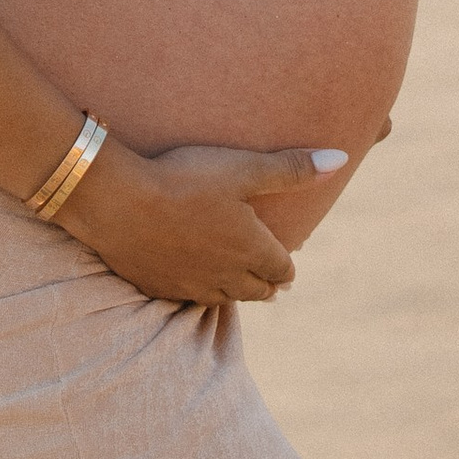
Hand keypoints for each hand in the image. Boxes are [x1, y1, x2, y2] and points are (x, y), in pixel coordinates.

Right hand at [59, 137, 344, 307]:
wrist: (119, 202)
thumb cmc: (185, 179)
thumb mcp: (243, 168)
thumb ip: (291, 168)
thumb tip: (340, 160)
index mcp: (252, 249)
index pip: (282, 269)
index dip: (287, 265)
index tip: (287, 261)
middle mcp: (227, 275)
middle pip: (259, 290)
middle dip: (268, 282)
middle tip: (271, 277)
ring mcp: (193, 285)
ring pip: (227, 298)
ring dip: (238, 290)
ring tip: (239, 280)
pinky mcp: (161, 288)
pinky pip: (191, 298)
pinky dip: (201, 290)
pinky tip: (196, 279)